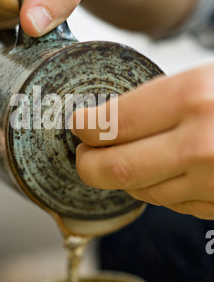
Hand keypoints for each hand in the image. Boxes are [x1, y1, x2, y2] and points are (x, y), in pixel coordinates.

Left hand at [72, 63, 213, 219]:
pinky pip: (173, 204)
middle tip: (85, 153)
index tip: (80, 124)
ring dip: (123, 178)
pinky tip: (161, 171)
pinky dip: (158, 189)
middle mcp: (200, 145)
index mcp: (192, 98)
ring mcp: (212, 182)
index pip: (114, 123)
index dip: (86, 126)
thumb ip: (164, 96)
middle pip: (118, 169)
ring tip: (124, 158)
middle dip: (90, 164)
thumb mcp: (208, 77)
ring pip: (142, 192)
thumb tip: (114, 113)